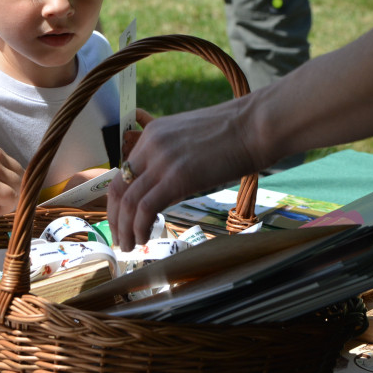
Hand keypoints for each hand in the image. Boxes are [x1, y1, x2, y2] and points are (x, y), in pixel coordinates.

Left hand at [108, 98, 259, 250]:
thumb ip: (170, 161)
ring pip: (128, 201)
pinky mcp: (177, 178)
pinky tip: (145, 239)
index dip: (117, 200)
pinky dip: (140, 228)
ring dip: (125, 229)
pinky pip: (145, 208)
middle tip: (120, 238)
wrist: (256, 126)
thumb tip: (162, 192)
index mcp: (153, 134)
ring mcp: (163, 161)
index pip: (122, 172)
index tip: (122, 219)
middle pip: (118, 188)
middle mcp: (151, 145)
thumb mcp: (190, 141)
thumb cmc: (234, 135)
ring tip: (130, 246)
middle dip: (115, 218)